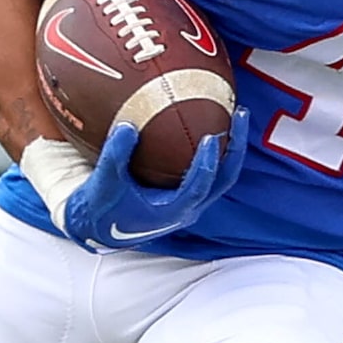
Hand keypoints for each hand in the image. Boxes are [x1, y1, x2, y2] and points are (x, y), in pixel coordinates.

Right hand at [34, 110, 248, 248]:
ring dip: (231, 147)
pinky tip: (212, 123)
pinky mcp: (188, 195)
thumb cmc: (103, 206)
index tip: (211, 137)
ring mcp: (192, 202)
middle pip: (225, 178)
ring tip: (237, 115)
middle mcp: (189, 208)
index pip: (200, 185)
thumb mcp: (105, 181)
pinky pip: (210, 171)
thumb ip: (115, 155)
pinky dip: (215, 150)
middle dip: (237, 147)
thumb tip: (128, 125)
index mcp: (174, 210)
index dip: (207, 162)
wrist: (100, 227)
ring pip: (222, 175)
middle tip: (241, 114)